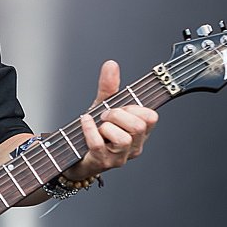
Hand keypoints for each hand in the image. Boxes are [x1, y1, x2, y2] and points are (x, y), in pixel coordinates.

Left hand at [66, 60, 157, 181]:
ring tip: (98, 125)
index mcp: (140, 133)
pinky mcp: (102, 163)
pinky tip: (85, 121)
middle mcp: (134, 147)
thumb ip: (109, 87)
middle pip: (138, 126)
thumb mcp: (103, 106)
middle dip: (118, 114)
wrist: (75, 154)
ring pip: (122, 138)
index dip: (134, 108)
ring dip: (105, 126)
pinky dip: (89, 129)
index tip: (120, 107)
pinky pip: (99, 144)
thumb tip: (111, 64)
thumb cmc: (95, 132)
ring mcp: (119, 157)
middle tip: (105, 115)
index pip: (151, 117)